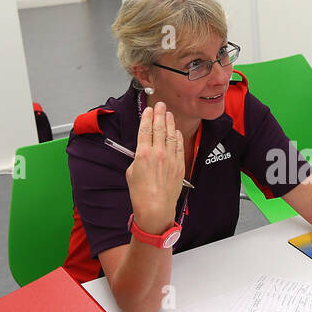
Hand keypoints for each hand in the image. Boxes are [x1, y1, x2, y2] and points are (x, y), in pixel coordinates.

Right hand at [125, 102, 184, 233]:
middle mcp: (158, 153)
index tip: (148, 110)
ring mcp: (170, 158)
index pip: (145, 129)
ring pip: (171, 135)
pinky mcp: (179, 165)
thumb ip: (138, 157)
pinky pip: (179, 146)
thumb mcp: (132, 172)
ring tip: (168, 113)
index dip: (147, 117)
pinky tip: (176, 131)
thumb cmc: (141, 193)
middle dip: (159, 114)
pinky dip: (178, 137)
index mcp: (143, 153)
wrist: (155, 207)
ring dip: (169, 122)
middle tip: (160, 105)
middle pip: (159, 128)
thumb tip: (143, 151)